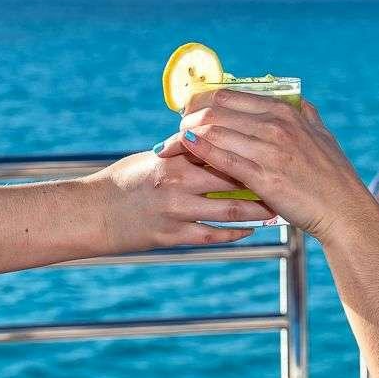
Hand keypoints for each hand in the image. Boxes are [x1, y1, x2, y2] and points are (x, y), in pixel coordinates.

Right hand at [88, 150, 273, 252]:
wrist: (93, 213)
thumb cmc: (124, 181)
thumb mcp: (153, 159)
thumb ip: (185, 154)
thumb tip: (217, 141)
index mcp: (172, 158)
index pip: (219, 150)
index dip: (248, 151)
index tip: (272, 151)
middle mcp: (175, 182)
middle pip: (230, 180)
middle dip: (260, 181)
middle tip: (285, 182)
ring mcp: (174, 211)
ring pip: (227, 210)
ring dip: (255, 211)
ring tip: (276, 209)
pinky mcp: (170, 236)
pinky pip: (211, 235)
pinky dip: (234, 233)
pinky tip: (250, 230)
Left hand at [162, 90, 377, 242]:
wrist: (345, 211)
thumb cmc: (332, 176)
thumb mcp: (321, 135)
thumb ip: (305, 114)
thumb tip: (297, 100)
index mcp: (286, 111)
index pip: (229, 95)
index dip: (200, 102)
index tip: (187, 114)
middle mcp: (276, 125)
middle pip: (215, 110)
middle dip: (186, 119)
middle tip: (174, 132)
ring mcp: (270, 150)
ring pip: (214, 131)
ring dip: (186, 136)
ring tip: (171, 147)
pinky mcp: (265, 177)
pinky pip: (224, 158)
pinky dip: (200, 150)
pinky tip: (184, 148)